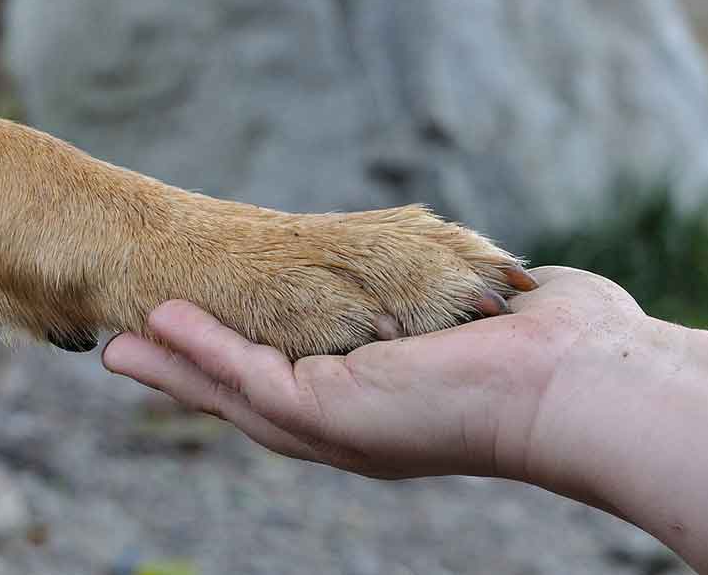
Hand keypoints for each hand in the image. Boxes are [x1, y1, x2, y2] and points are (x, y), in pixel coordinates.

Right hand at [102, 266, 648, 481]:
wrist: (586, 383)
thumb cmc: (562, 348)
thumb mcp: (487, 313)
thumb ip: (467, 299)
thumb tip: (504, 282)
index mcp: (384, 406)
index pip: (298, 382)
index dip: (244, 361)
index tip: (201, 335)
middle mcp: (353, 426)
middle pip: (249, 400)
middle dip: (188, 374)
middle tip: (127, 352)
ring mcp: (338, 426)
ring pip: (234, 395)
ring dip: (175, 367)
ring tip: (121, 344)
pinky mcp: (331, 412)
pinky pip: (247, 377)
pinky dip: (201, 352)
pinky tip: (160, 326)